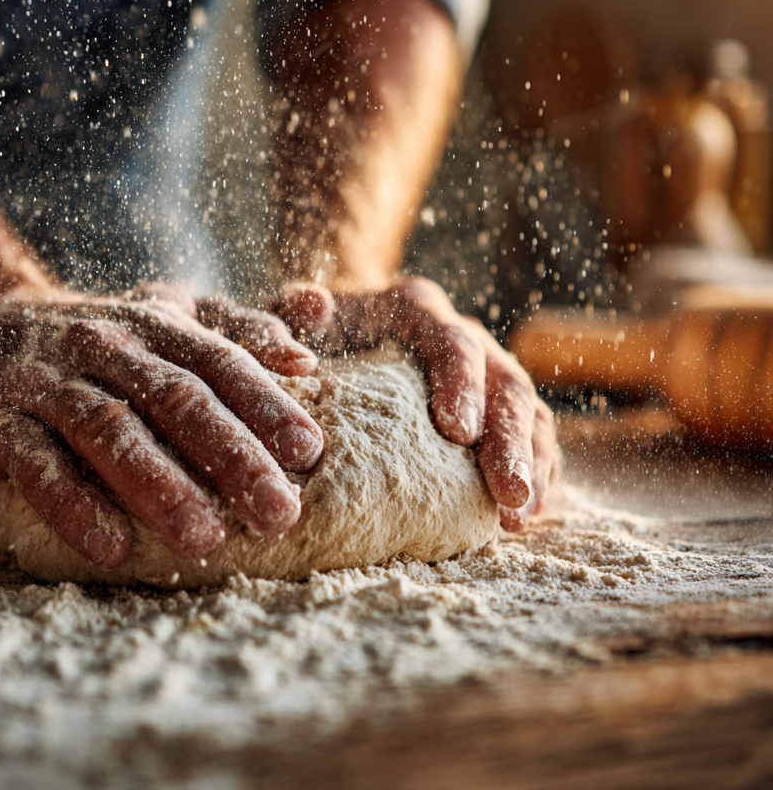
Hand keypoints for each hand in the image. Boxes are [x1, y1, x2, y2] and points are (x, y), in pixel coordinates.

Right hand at [0, 283, 323, 568]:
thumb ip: (239, 330)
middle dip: (230, 455)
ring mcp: (48, 381)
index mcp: (157, 325)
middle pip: (174, 397)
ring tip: (206, 539)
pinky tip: (111, 547)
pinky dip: (72, 505)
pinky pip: (35, 464)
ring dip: (158, 485)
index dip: (266, 403)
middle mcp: (106, 345)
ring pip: (108, 430)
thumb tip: (307, 351)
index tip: (310, 452)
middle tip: (278, 512)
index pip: (219, 361)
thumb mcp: (169, 318)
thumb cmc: (104, 337)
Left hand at [273, 276, 558, 530]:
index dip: (461, 384)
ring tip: (520, 517)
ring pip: (528, 412)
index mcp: (417, 309)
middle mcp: (463, 335)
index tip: (457, 431)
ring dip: (531, 464)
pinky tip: (523, 518)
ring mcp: (485, 373)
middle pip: (504, 380)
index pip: (452, 341)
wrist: (337, 334)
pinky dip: (535, 474)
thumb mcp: (291, 317)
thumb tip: (314, 307)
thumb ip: (290, 312)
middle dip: (510, 439)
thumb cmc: (312, 333)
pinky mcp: (493, 411)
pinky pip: (530, 439)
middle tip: (507, 493)